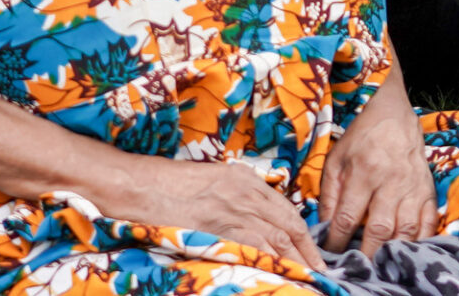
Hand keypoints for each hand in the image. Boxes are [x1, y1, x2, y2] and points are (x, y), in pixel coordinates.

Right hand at [119, 155, 324, 267]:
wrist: (137, 184)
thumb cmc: (166, 185)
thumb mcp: (211, 181)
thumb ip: (235, 197)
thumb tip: (252, 222)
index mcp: (244, 179)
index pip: (285, 210)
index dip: (303, 235)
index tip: (314, 253)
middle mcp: (245, 192)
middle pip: (288, 225)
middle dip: (308, 251)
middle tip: (321, 271)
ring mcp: (233, 208)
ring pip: (276, 237)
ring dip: (296, 260)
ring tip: (309, 278)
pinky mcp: (218, 226)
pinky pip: (254, 245)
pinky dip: (272, 260)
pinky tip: (282, 273)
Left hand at [319, 76, 438, 257]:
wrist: (393, 113)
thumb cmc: (361, 137)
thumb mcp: (336, 160)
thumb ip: (330, 194)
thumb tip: (325, 227)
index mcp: (364, 172)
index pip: (347, 217)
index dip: (337, 240)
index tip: (331, 253)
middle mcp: (391, 181)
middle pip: (380, 229)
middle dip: (367, 253)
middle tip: (358, 267)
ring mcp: (413, 187)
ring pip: (406, 229)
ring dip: (393, 251)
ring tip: (381, 263)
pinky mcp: (428, 190)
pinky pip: (429, 221)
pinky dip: (421, 240)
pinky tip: (409, 251)